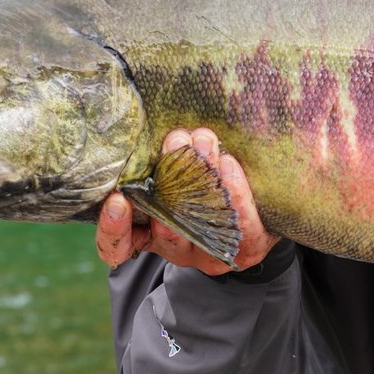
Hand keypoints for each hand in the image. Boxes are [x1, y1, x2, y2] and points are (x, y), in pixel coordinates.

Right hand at [95, 127, 280, 272]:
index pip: (121, 244)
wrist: (260, 206)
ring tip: (203, 141)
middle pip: (165, 228)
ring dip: (202, 179)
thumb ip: (157, 159)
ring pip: (204, 224)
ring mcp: (212, 251)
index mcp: (149, 233)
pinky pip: (243, 228)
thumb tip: (153, 123)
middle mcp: (177, 247)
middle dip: (169, 180)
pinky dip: (236, 194)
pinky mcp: (248, 247)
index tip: (117, 199)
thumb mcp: (172, 170)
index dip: (113, 228)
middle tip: (175, 140)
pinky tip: (228, 164)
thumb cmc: (201, 179)